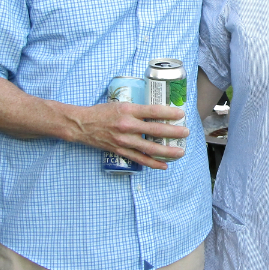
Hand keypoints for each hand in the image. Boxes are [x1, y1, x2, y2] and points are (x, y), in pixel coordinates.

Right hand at [67, 101, 188, 169]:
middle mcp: (127, 125)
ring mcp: (124, 140)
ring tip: (181, 152)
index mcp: (128, 110)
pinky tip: (164, 165)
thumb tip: (158, 112)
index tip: (181, 114)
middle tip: (186, 133)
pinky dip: (153, 163)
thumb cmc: (102, 112)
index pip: (153, 111)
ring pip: (151, 148)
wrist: (82, 125)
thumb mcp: (121, 104)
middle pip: (156, 130)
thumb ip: (138, 109)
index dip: (169, 113)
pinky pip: (140, 159)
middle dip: (174, 132)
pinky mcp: (120, 150)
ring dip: (168, 151)